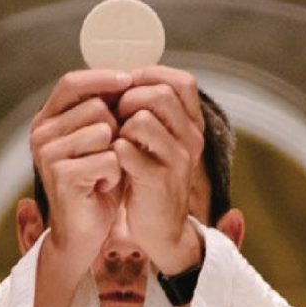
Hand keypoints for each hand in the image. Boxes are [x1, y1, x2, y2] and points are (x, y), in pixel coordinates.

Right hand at [30, 70, 132, 280]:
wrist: (84, 232)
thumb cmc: (96, 182)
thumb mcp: (100, 141)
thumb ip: (106, 111)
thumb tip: (127, 75)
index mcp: (47, 120)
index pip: (71, 83)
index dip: (102, 78)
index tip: (130, 79)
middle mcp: (41, 133)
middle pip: (95, 107)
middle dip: (115, 128)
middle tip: (110, 154)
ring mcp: (47, 153)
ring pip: (103, 130)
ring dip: (116, 152)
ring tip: (105, 171)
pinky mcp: (61, 175)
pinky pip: (108, 158)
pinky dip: (114, 174)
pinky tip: (102, 186)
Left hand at [113, 66, 204, 274]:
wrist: (161, 230)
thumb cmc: (151, 179)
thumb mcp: (159, 142)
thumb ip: (152, 112)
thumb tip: (124, 76)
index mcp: (193, 126)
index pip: (182, 82)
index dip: (151, 76)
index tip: (129, 88)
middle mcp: (192, 140)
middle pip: (160, 94)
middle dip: (129, 99)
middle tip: (117, 117)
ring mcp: (178, 161)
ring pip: (142, 119)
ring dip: (119, 126)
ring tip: (116, 142)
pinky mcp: (158, 182)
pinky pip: (126, 150)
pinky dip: (112, 152)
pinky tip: (112, 163)